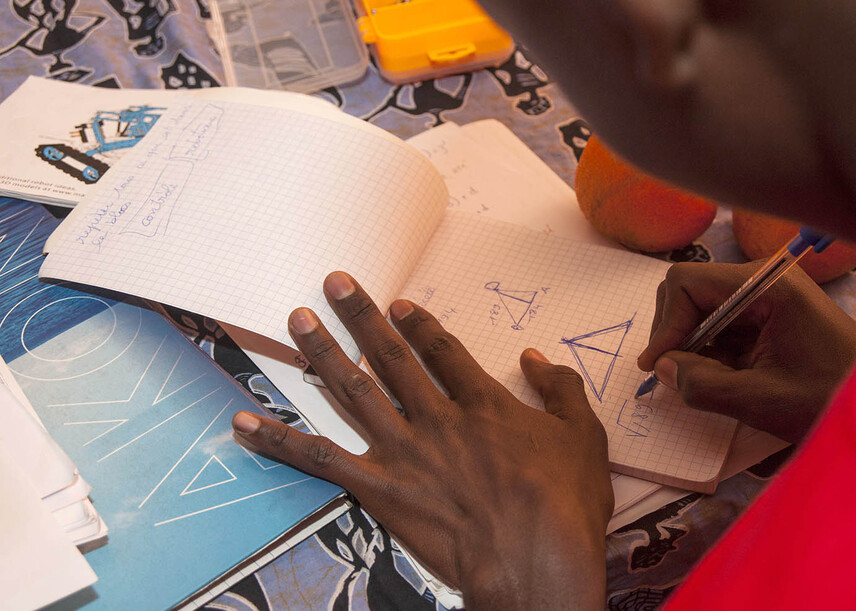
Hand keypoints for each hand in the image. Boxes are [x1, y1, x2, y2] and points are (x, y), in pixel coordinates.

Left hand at [231, 272, 612, 609]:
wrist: (537, 561)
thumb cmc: (566, 504)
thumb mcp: (584, 437)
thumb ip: (561, 390)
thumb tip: (537, 357)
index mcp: (483, 403)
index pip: (441, 351)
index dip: (417, 324)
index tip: (396, 303)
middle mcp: (436, 417)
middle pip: (390, 356)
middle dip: (360, 316)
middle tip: (333, 282)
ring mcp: (403, 451)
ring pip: (352, 391)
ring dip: (321, 352)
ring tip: (296, 320)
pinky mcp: (378, 489)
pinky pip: (319, 459)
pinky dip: (278, 440)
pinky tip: (243, 422)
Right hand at [637, 262, 855, 442]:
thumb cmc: (831, 398)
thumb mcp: (760, 399)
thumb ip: (702, 384)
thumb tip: (661, 368)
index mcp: (765, 285)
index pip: (685, 283)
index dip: (664, 324)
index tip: (657, 367)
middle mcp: (765, 279)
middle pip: (692, 291)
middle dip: (676, 333)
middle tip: (676, 375)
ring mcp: (770, 294)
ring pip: (705, 310)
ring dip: (695, 345)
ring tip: (705, 382)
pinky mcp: (773, 312)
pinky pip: (725, 323)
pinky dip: (713, 350)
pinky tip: (724, 378)